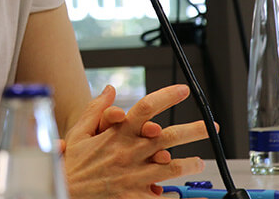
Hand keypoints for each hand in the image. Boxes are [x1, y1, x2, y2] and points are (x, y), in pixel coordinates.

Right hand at [61, 84, 211, 198]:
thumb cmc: (74, 165)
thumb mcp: (79, 133)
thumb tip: (109, 89)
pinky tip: (184, 195)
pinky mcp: (133, 197)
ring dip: (189, 163)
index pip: (146, 108)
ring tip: (199, 162)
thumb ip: (96, 110)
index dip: (167, 96)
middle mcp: (129, 153)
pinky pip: (162, 197)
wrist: (66, 194)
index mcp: (117, 134)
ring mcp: (133, 176)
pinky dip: (175, 197)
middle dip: (194, 130)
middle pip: (168, 136)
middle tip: (212, 127)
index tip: (183, 90)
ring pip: (171, 167)